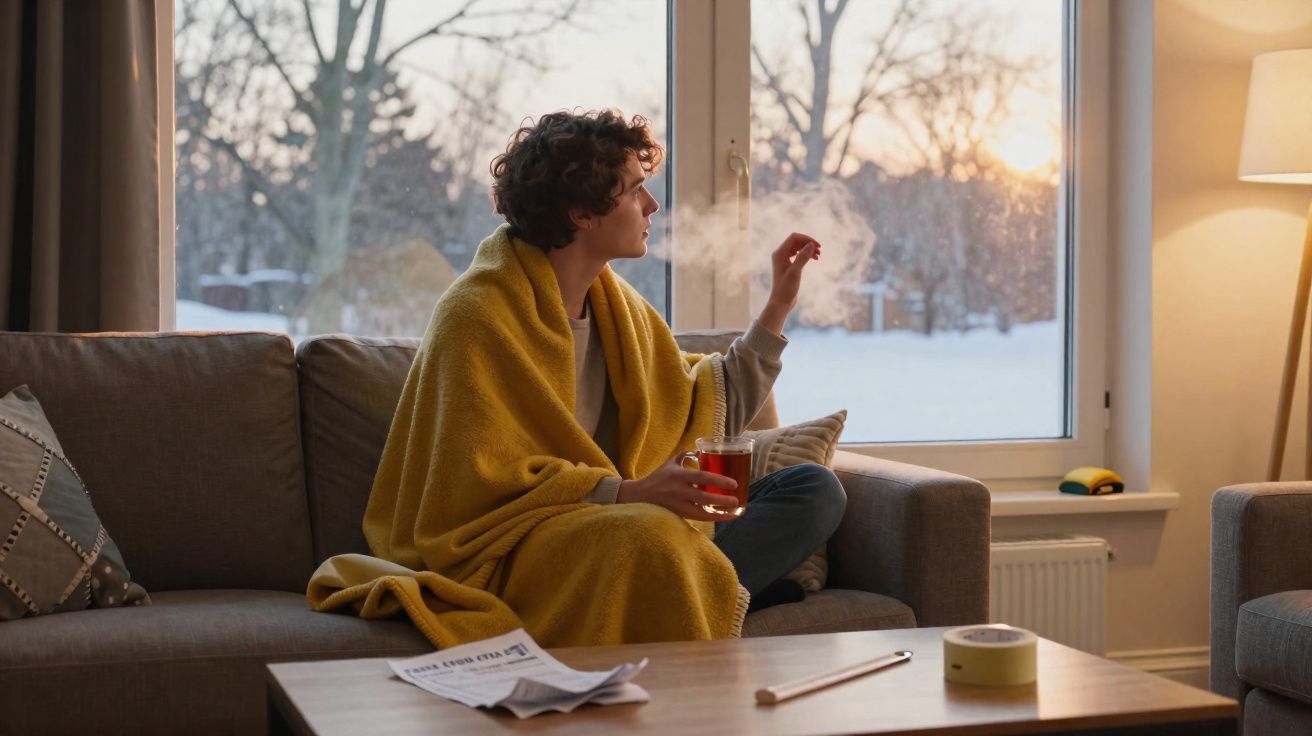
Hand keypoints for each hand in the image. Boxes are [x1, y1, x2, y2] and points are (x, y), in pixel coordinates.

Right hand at [616, 458, 741, 521]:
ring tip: (734, 511)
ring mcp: (676, 505)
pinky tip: (722, 517)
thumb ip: (685, 456)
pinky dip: (710, 518)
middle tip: (736, 499)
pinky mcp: (676, 515)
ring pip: (700, 512)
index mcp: (678, 475)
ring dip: (719, 513)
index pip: (701, 477)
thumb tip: (701, 451)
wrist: (638, 495)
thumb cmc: (657, 478)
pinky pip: (696, 518)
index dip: (718, 480)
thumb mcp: (670, 463)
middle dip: (721, 499)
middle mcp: (678, 491)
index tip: (733, 483)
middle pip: (703, 497)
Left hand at [760, 232, 820, 334]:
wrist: (781, 302)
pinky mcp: (788, 265)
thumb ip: (802, 257)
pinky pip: (798, 254)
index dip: (807, 239)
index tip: (818, 246)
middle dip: (808, 244)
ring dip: (808, 249)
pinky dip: (807, 255)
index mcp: (779, 253)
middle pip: (796, 241)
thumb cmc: (786, 288)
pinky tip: (815, 259)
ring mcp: (784, 259)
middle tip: (820, 251)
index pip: (794, 237)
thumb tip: (811, 244)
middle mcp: (780, 254)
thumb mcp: (795, 272)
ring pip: (798, 247)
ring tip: (819, 256)